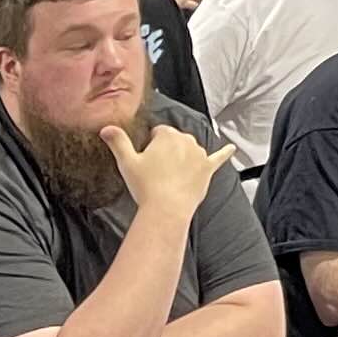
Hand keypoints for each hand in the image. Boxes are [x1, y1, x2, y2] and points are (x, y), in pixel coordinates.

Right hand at [104, 119, 235, 225]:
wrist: (167, 208)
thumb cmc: (146, 186)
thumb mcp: (127, 162)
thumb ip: (118, 142)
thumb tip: (106, 128)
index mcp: (167, 134)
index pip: (157, 133)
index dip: (150, 147)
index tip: (146, 161)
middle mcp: (186, 139)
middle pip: (174, 141)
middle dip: (167, 152)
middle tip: (156, 172)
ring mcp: (199, 154)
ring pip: (190, 150)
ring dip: (184, 158)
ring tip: (171, 177)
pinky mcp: (208, 169)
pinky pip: (218, 158)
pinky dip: (225, 153)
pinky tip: (232, 149)